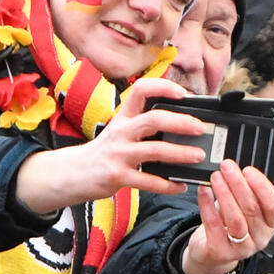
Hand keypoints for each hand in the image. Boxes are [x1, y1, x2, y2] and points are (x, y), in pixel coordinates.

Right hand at [11, 78, 208, 213]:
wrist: (74, 173)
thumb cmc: (104, 152)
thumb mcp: (119, 131)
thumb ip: (142, 126)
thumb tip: (180, 123)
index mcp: (123, 117)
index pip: (141, 90)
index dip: (163, 87)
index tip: (184, 94)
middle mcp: (121, 132)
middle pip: (154, 119)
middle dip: (181, 122)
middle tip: (200, 128)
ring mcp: (119, 154)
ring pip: (156, 150)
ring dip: (181, 154)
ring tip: (198, 155)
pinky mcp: (118, 176)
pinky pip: (149, 181)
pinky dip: (168, 185)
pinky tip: (180, 186)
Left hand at [179, 160, 273, 273]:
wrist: (211, 253)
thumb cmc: (229, 226)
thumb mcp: (244, 208)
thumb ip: (245, 191)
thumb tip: (235, 168)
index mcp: (271, 224)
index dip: (262, 185)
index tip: (247, 170)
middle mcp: (260, 237)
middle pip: (252, 208)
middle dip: (238, 184)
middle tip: (226, 167)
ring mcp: (241, 248)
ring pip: (235, 218)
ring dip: (224, 194)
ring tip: (216, 178)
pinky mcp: (221, 252)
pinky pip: (214, 225)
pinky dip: (207, 205)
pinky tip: (204, 191)